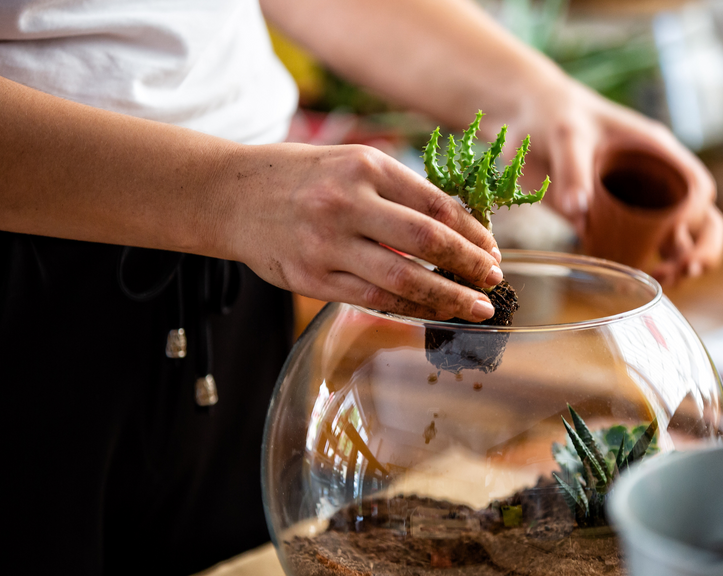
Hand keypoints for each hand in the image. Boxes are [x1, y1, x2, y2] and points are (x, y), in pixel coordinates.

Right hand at [221, 143, 502, 321]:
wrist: (228, 195)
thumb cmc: (300, 177)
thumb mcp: (350, 163)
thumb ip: (398, 192)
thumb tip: (459, 226)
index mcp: (365, 167)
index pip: (435, 204)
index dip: (472, 231)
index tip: (492, 249)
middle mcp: (348, 204)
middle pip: (427, 241)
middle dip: (470, 265)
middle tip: (495, 280)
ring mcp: (328, 244)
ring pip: (403, 279)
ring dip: (448, 297)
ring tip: (476, 307)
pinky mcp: (312, 278)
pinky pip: (373, 300)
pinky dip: (409, 309)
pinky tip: (432, 313)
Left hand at [503, 80, 722, 286]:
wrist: (530, 118)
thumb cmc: (557, 116)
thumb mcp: (567, 136)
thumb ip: (573, 171)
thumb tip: (578, 213)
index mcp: (656, 152)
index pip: (696, 186)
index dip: (694, 213)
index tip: (671, 233)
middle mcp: (655, 179)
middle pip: (702, 218)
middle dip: (703, 247)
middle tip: (685, 270)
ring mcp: (638, 201)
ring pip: (678, 238)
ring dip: (680, 262)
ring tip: (664, 280)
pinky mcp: (614, 220)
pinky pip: (639, 246)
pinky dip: (645, 264)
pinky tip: (635, 276)